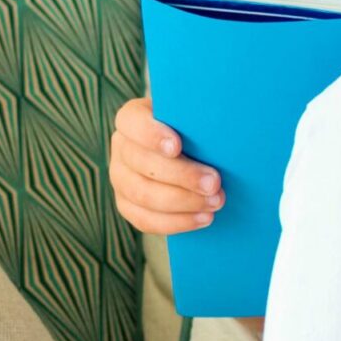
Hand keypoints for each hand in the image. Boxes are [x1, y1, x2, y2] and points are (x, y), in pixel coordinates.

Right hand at [108, 96, 224, 234]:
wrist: (193, 155)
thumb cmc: (196, 130)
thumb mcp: (195, 118)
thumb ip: (199, 120)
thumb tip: (220, 131)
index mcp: (132, 119)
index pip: (131, 122)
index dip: (151, 135)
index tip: (178, 146)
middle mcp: (121, 148)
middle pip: (142, 163)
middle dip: (181, 175)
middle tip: (214, 182)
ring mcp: (120, 178)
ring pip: (143, 194)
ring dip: (183, 201)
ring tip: (215, 202)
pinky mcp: (127, 205)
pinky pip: (145, 219)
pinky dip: (177, 222)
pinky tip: (204, 218)